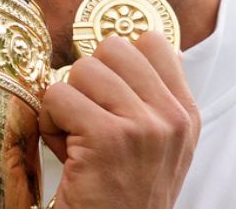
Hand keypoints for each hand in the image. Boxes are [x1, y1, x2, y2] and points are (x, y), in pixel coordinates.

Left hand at [39, 32, 199, 208]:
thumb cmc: (123, 196)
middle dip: (88, 78)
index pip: (152, 41)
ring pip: (82, 69)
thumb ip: (146, 98)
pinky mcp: (108, 138)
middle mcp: (171, 117)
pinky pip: (58, 95)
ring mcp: (143, 126)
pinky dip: (49, 121)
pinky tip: (65, 152)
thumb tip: (121, 43)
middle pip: (113, 48)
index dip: (117, 61)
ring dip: (66, 102)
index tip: (107, 94)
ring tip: (75, 138)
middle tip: (88, 118)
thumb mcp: (155, 145)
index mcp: (186, 114)